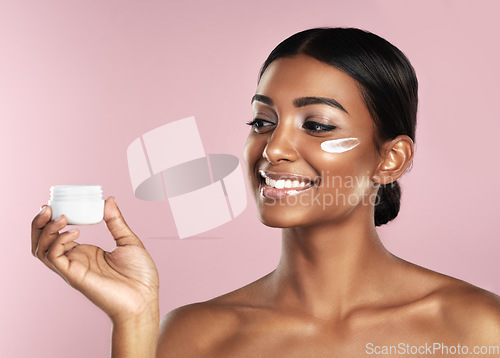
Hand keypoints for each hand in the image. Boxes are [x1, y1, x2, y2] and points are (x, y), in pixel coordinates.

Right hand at [31, 197, 158, 322]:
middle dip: (39, 224)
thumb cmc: (140, 275)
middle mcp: (75, 260)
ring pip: (42, 250)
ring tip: (59, 216)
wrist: (145, 298)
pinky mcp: (75, 276)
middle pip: (42, 242)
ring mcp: (73, 268)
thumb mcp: (128, 241)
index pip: (58, 235)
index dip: (52, 220)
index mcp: (85, 252)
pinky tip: (74, 231)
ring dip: (44, 230)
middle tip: (47, 207)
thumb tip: (108, 200)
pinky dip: (58, 241)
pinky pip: (55, 257)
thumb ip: (116, 221)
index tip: (57, 204)